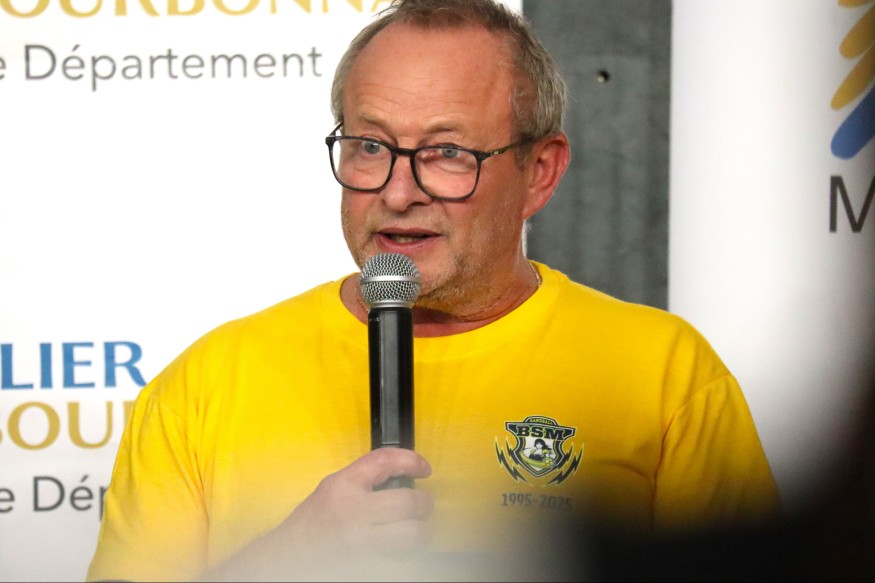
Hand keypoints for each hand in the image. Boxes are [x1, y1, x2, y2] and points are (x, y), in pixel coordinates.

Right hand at [279, 447, 433, 557]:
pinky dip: (407, 555)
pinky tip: (400, 550)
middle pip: (407, 502)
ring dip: (420, 531)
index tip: (424, 468)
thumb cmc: (310, 526)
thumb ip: (363, 480)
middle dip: (424, 503)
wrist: (288, 558)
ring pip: (411, 534)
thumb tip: (401, 475)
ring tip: (415, 529)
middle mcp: (352, 511)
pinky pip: (401, 560)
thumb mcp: (331, 489)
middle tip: (423, 505)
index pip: (385, 461)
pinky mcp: (366, 565)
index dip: (411, 460)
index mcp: (343, 486)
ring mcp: (360, 541)